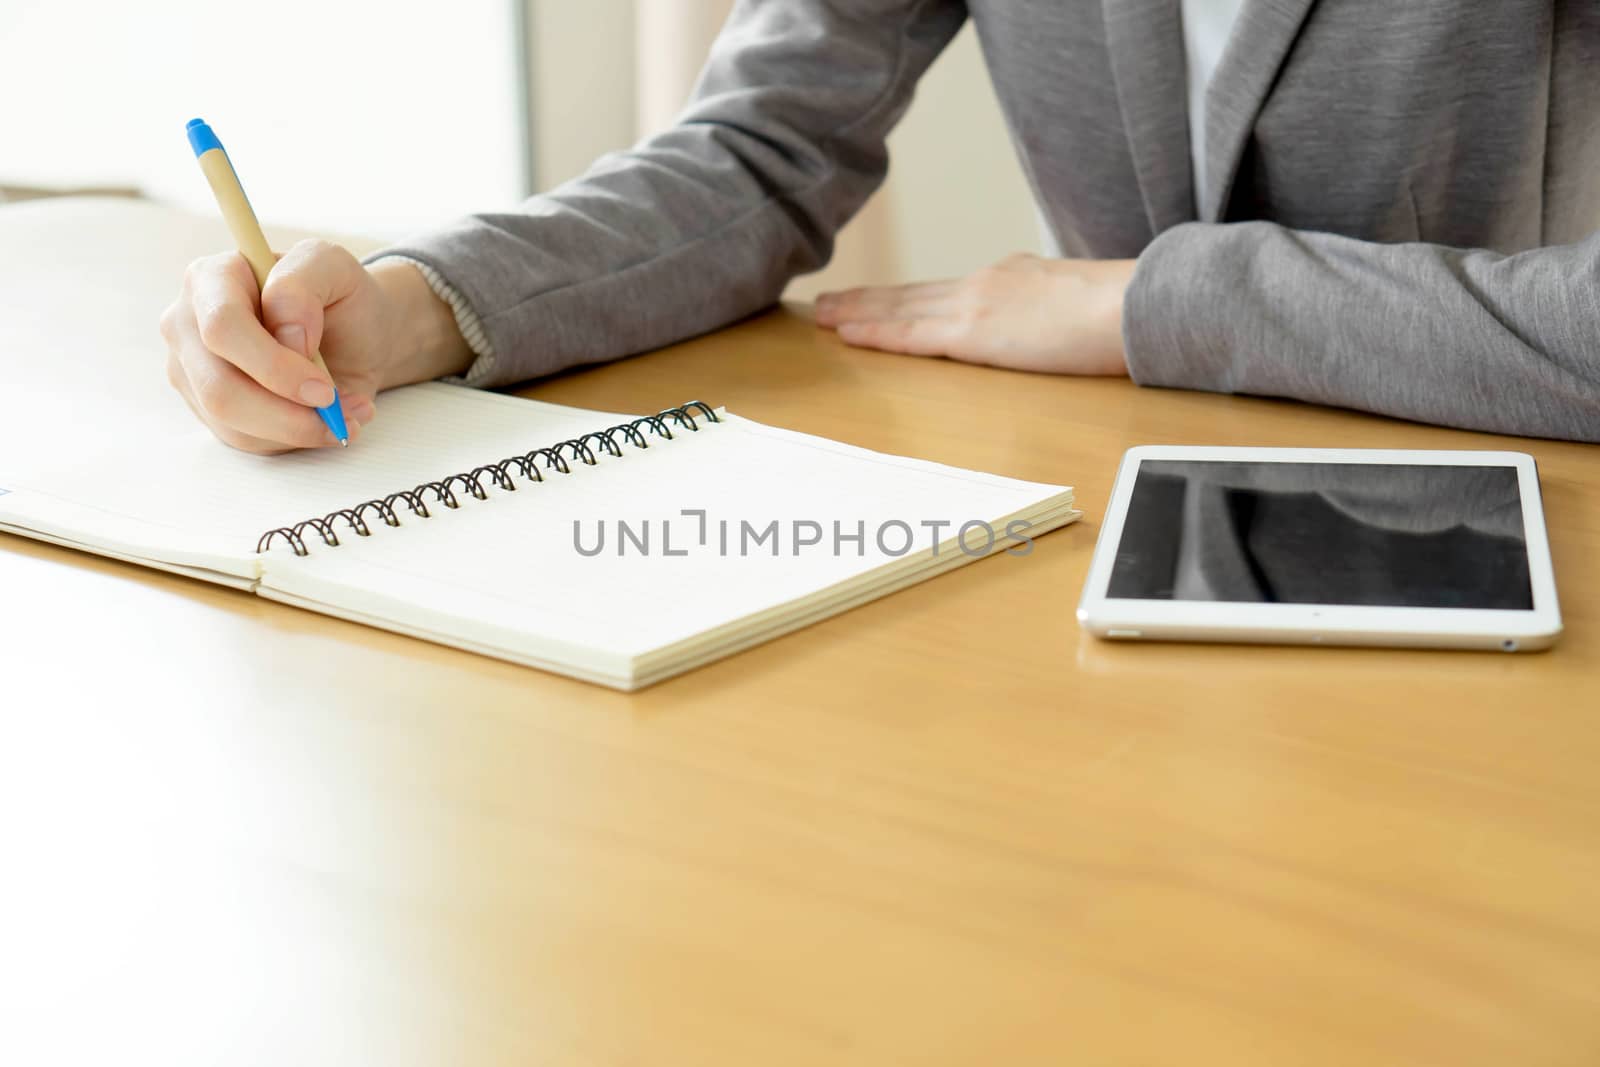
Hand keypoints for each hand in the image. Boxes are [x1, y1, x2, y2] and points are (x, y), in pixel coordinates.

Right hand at [160, 241, 471, 452]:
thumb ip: (303, 282)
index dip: (273, 366)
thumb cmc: (339, 296)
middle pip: (219, 387)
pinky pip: (243, 438)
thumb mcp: (333, 266)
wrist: (353, 332)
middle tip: (337, 412)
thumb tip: (287, 334)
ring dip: (296, 429)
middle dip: (285, 413)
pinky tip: (327, 422)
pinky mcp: (207, 407)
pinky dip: (293, 438)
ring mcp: (192, 369)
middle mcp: (188, 324)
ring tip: (345, 415)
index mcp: (211, 279)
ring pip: (230, 421)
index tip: (323, 389)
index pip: (222, 328)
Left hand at [814, 253, 1136, 375]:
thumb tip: (1046, 331)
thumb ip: (1052, 316)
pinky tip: (846, 333)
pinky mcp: (974, 332)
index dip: (907, 296)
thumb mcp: (1080, 308)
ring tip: (822, 315)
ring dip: (858, 312)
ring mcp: (976, 304)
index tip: (879, 298)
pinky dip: (875, 332)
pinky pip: (910, 334)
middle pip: (913, 294)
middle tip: (828, 302)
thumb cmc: (1124, 314)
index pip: (947, 291)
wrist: (1136, 305)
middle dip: (869, 299)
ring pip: (902, 309)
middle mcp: (986, 283)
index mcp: (1012, 279)